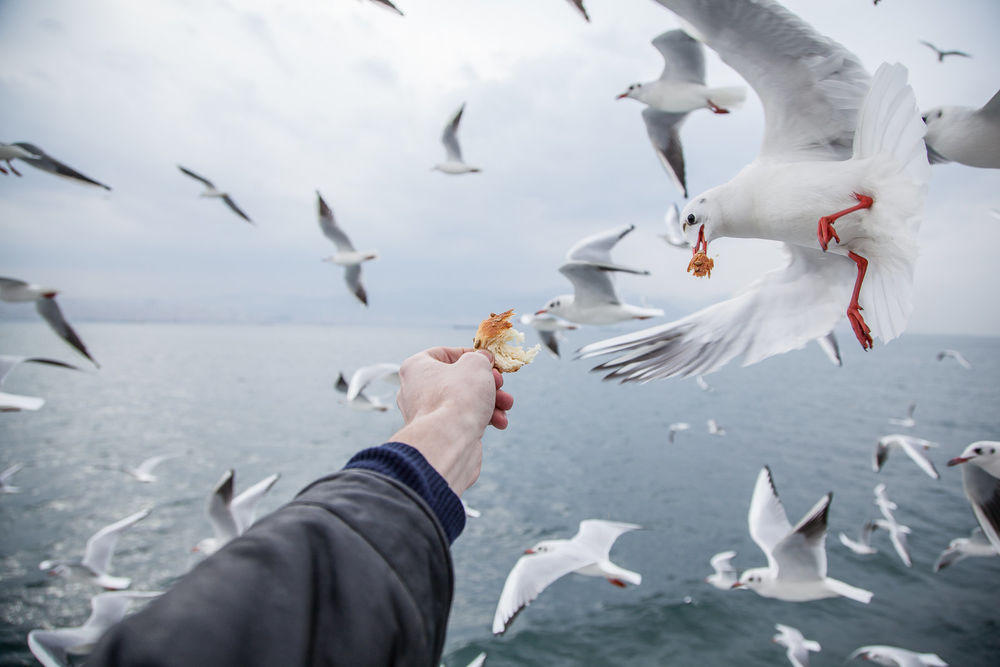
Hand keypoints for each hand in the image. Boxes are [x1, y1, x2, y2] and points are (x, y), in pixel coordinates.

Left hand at [390, 346, 513, 494]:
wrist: (449, 442)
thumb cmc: (458, 396)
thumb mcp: (476, 365)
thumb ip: (480, 358)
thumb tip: (483, 360)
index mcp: (416, 368)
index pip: (444, 354)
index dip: (470, 355)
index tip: (489, 360)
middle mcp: (416, 390)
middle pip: (457, 380)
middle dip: (486, 383)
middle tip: (500, 385)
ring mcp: (426, 414)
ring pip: (463, 402)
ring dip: (490, 402)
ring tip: (506, 405)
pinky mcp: (438, 434)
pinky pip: (462, 420)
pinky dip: (481, 419)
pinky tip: (499, 422)